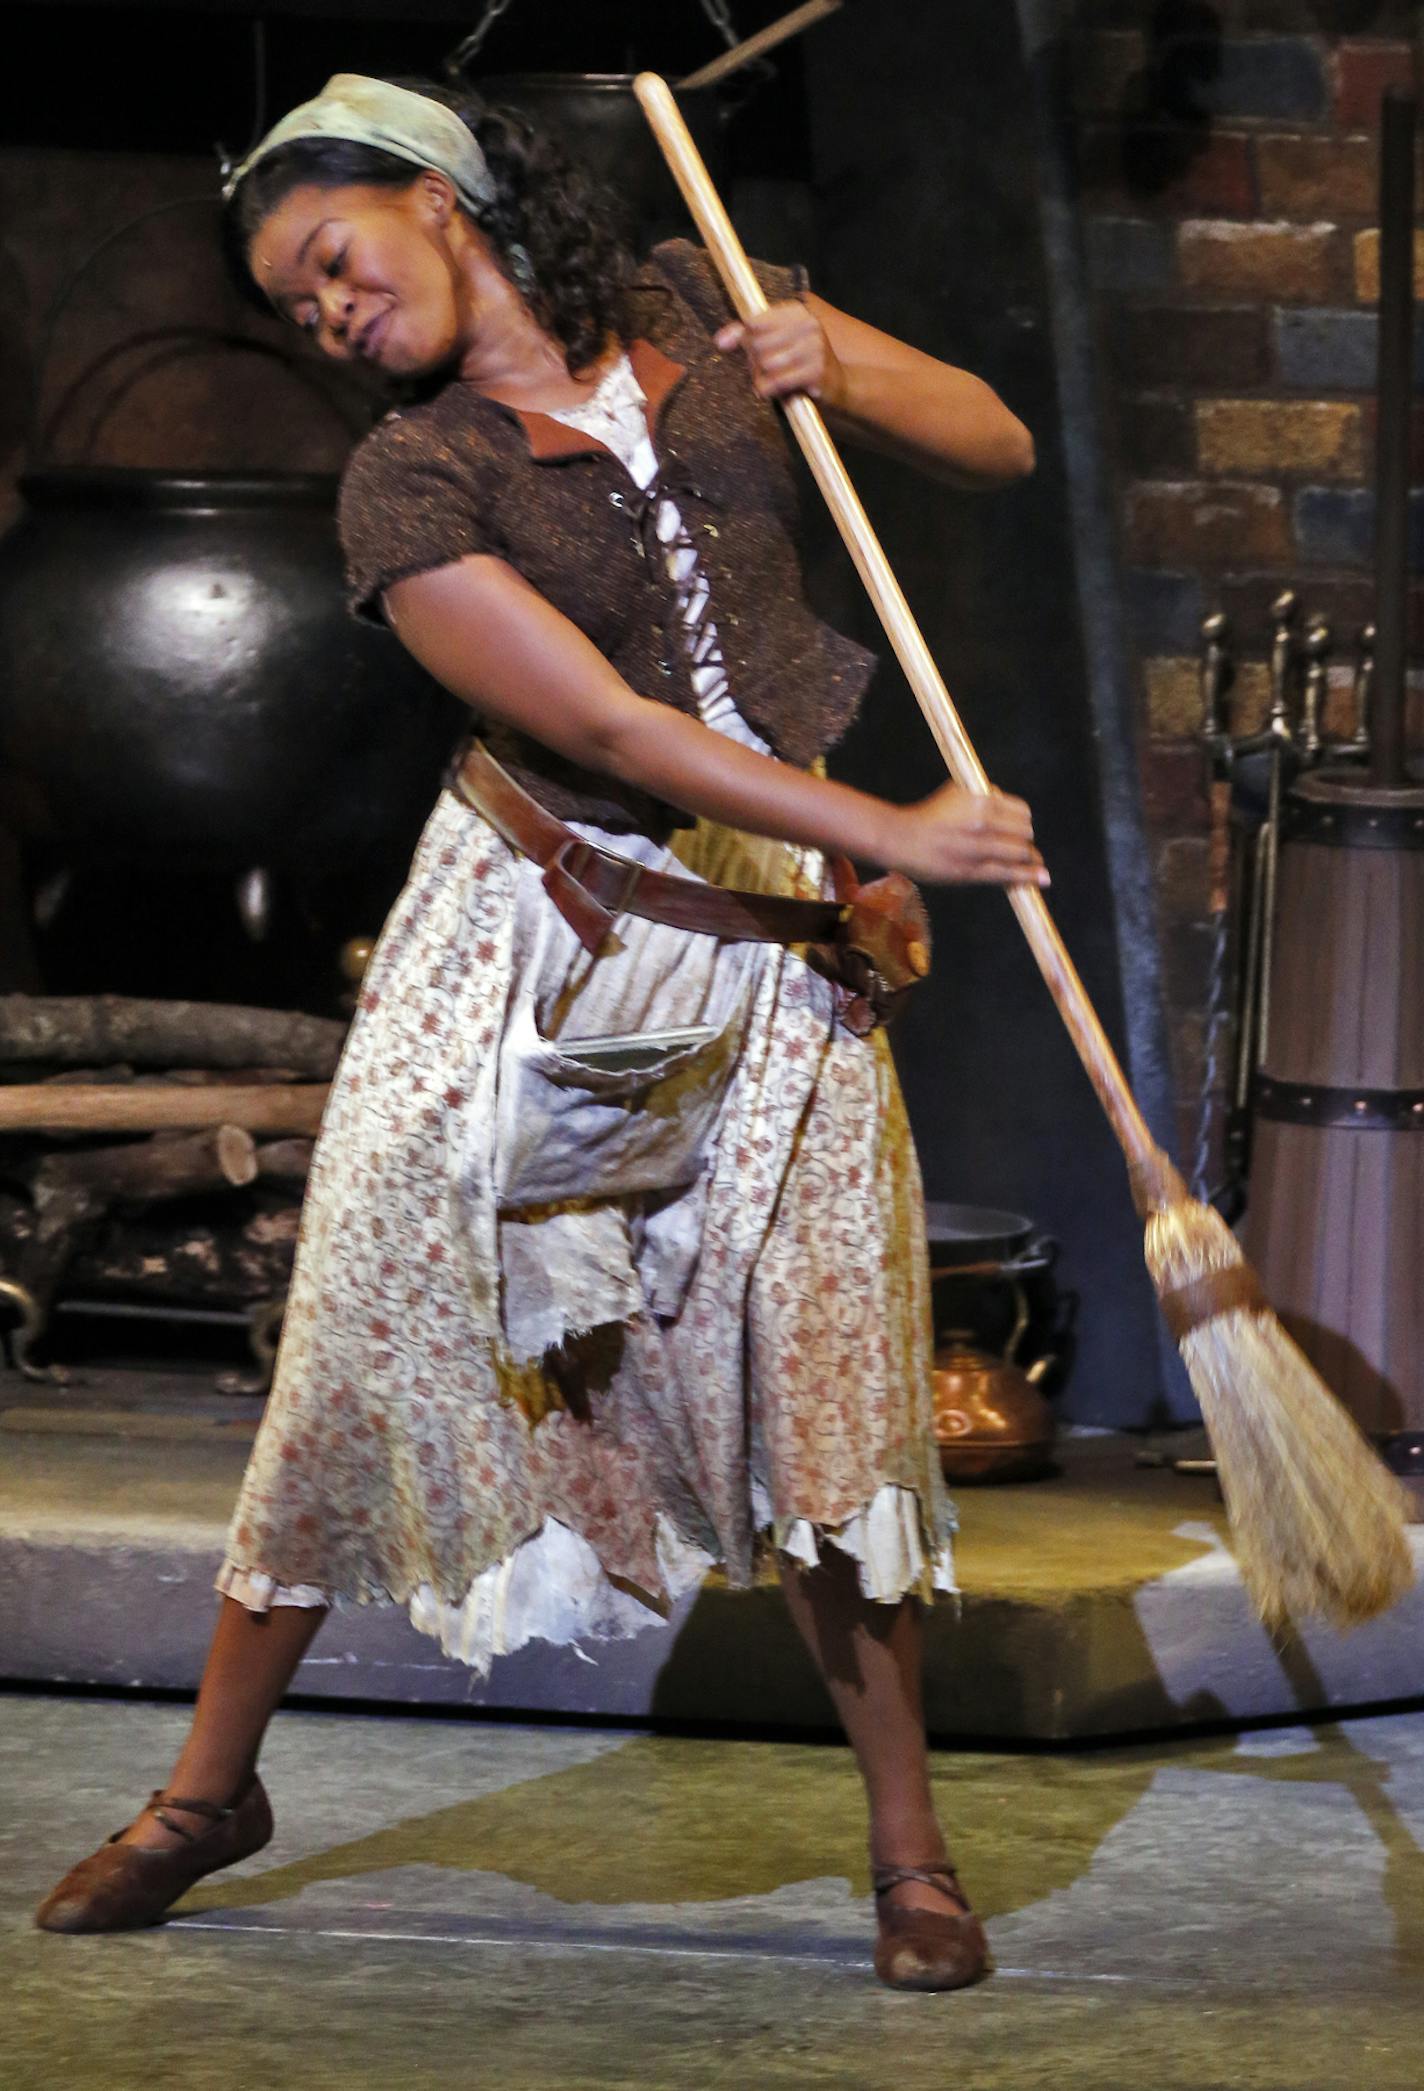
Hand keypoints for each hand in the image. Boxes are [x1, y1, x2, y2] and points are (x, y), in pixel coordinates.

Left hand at [715, 300, 846, 406]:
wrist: (838, 384)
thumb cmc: (799, 362)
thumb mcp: (775, 342)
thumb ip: (746, 336)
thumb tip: (720, 341)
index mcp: (796, 310)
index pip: (753, 322)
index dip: (744, 340)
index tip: (749, 353)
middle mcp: (808, 323)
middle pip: (758, 344)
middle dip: (753, 364)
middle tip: (761, 373)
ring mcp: (815, 346)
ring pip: (765, 364)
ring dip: (760, 380)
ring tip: (768, 383)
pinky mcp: (816, 370)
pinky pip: (777, 381)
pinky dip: (769, 390)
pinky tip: (774, 391)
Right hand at [882, 784, 1048, 887]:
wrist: (900, 838)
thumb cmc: (927, 815)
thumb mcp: (956, 792)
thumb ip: (984, 795)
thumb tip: (1005, 803)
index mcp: (981, 802)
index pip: (1022, 813)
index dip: (1024, 823)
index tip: (1021, 830)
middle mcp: (983, 823)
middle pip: (1025, 834)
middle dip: (1026, 842)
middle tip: (1023, 849)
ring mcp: (977, 848)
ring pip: (1020, 854)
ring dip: (1030, 861)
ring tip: (1035, 867)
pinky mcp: (970, 871)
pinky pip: (1007, 874)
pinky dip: (1027, 876)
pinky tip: (1041, 879)